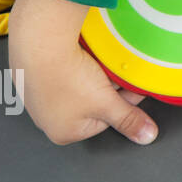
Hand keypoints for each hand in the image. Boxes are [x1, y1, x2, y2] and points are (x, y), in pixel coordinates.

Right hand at [8, 0, 158, 145]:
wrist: (38, 46)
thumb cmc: (64, 78)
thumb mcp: (107, 103)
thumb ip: (128, 119)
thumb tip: (145, 135)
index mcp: (64, 133)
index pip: (107, 119)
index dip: (124, 101)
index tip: (134, 87)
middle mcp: (48, 119)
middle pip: (93, 104)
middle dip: (108, 89)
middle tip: (113, 74)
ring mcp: (39, 98)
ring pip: (81, 88)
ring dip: (94, 77)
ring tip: (97, 65)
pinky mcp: (35, 77)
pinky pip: (64, 74)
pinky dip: (76, 67)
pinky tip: (82, 58)